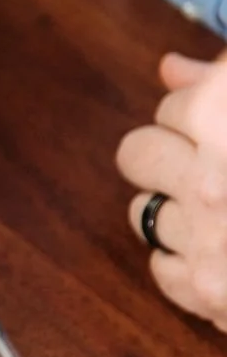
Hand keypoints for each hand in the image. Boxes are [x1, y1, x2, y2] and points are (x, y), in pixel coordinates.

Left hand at [117, 50, 226, 329]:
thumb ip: (223, 78)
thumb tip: (169, 66)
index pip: (175, 99)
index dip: (202, 112)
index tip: (223, 124)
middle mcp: (213, 176)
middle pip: (138, 152)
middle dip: (171, 156)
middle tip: (218, 167)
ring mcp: (208, 237)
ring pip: (142, 210)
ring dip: (177, 209)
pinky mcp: (205, 290)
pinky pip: (159, 266)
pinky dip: (187, 260)